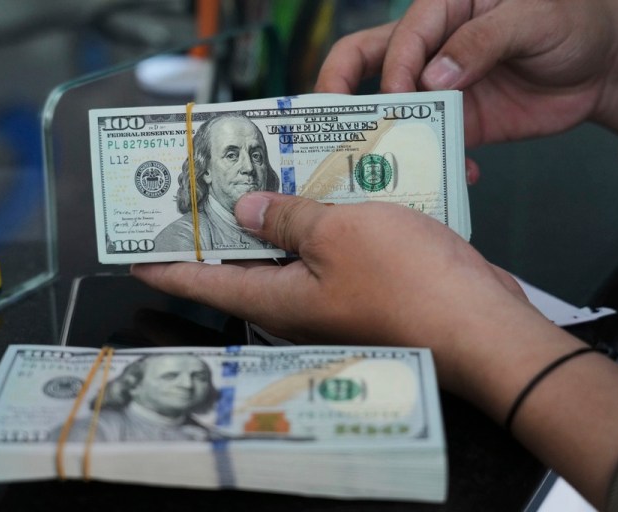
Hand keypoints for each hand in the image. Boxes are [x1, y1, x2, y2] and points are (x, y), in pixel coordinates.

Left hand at [132, 192, 540, 394]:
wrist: (481, 325)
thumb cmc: (411, 285)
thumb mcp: (340, 234)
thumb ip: (290, 219)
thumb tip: (248, 212)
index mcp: (279, 300)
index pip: (205, 282)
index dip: (168, 266)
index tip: (136, 256)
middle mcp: (299, 305)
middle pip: (244, 268)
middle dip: (220, 234)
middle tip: (198, 199)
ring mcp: (334, 298)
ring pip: (290, 256)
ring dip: (274, 223)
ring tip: (256, 185)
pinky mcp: (366, 287)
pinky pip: (329, 253)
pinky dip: (319, 225)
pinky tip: (323, 196)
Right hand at [315, 0, 617, 156]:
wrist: (603, 69)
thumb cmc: (572, 23)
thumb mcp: (534, 18)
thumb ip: (482, 40)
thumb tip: (434, 78)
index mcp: (442, 9)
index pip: (399, 36)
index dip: (395, 68)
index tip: (403, 98)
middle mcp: (429, 48)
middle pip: (364, 63)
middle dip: (339, 92)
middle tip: (329, 126)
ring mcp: (439, 89)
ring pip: (390, 111)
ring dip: (384, 139)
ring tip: (384, 166)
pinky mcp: (457, 124)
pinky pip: (431, 146)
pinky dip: (436, 164)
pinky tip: (462, 173)